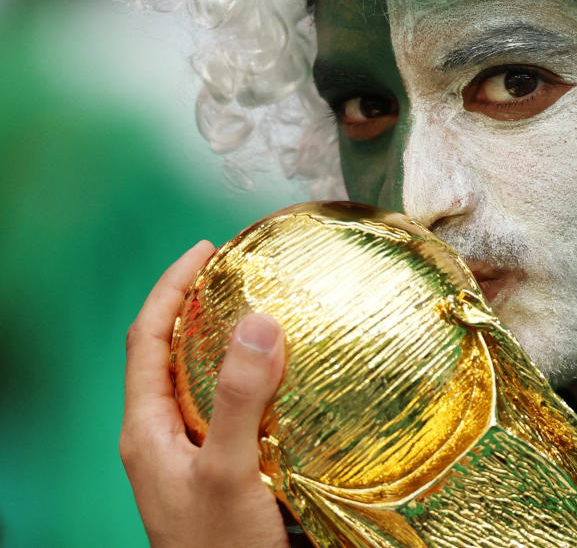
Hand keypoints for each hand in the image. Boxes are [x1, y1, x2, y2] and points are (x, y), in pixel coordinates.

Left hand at [120, 241, 288, 546]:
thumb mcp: (226, 470)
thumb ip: (237, 399)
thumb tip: (259, 323)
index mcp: (147, 429)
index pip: (146, 340)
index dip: (170, 289)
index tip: (203, 250)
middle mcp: (164, 437)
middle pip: (171, 355)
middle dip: (199, 307)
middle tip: (237, 274)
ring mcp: (192, 454)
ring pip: (204, 383)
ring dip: (227, 343)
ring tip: (264, 313)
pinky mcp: (223, 470)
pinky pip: (232, 409)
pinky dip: (254, 382)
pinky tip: (286, 379)